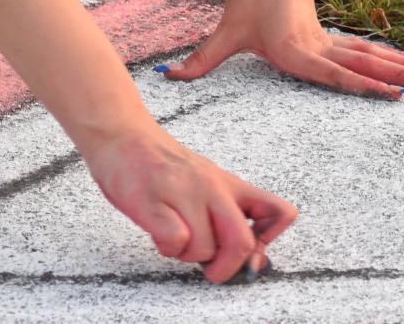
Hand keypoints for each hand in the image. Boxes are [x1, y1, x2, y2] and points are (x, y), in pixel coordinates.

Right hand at [79, 124, 295, 282]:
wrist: (123, 135)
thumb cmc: (164, 165)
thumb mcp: (207, 181)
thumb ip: (228, 213)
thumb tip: (251, 257)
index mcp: (229, 184)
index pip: (280, 212)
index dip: (269, 242)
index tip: (250, 251)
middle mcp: (212, 187)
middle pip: (242, 242)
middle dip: (226, 268)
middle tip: (210, 267)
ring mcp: (183, 193)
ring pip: (203, 248)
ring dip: (187, 255)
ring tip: (174, 235)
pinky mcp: (152, 201)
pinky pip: (174, 240)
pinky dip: (167, 248)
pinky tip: (159, 232)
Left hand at [161, 0, 403, 97]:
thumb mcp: (226, 30)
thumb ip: (201, 59)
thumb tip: (168, 76)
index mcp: (298, 50)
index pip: (336, 73)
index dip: (365, 86)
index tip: (395, 96)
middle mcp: (320, 46)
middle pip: (369, 65)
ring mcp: (329, 40)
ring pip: (374, 57)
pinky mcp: (330, 35)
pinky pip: (366, 51)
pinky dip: (391, 60)